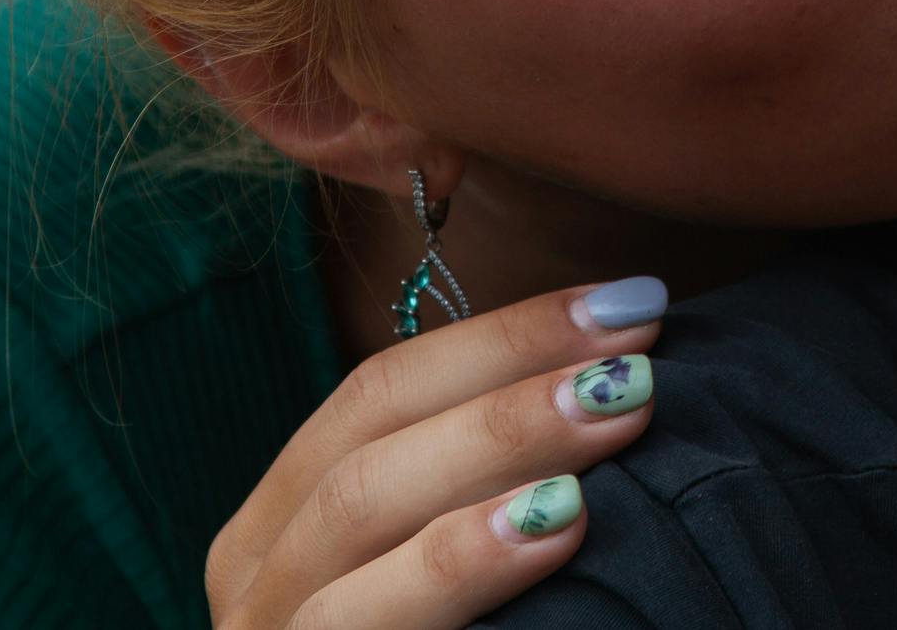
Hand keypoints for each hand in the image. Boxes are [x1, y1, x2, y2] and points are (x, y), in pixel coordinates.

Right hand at [207, 278, 667, 629]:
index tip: (636, 300)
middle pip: (373, 437)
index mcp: (286, 528)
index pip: (384, 390)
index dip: (505, 333)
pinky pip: (366, 625)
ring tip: (618, 413)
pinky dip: (457, 566)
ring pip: (361, 514)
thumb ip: (487, 494)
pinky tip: (553, 531)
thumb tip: (616, 377)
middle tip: (642, 350)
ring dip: (500, 449)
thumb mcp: (445, 582)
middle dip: (513, 377)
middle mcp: (254, 582)